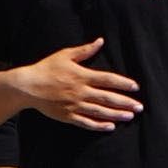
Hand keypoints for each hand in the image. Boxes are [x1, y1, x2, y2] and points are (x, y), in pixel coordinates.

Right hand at [14, 38, 142, 130]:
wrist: (27, 86)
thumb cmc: (46, 68)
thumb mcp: (65, 55)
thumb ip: (85, 50)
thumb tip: (100, 41)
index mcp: (82, 76)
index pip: (108, 80)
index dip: (123, 84)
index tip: (135, 87)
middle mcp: (80, 92)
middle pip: (108, 98)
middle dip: (125, 102)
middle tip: (139, 107)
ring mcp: (74, 105)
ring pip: (100, 112)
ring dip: (116, 114)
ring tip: (130, 116)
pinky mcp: (67, 116)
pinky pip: (86, 122)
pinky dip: (99, 125)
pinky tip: (110, 126)